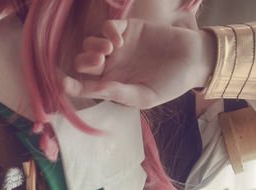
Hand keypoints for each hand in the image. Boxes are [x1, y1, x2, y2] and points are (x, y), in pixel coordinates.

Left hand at [63, 2, 214, 109]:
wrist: (194, 60)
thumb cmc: (171, 84)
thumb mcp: (145, 96)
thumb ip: (118, 93)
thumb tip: (94, 89)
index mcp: (112, 86)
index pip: (85, 85)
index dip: (70, 85)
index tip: (61, 82)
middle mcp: (112, 66)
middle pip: (82, 62)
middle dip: (83, 62)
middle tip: (99, 61)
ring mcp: (118, 47)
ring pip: (90, 43)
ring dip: (93, 46)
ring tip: (110, 50)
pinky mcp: (128, 29)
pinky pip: (107, 27)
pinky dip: (107, 31)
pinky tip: (118, 40)